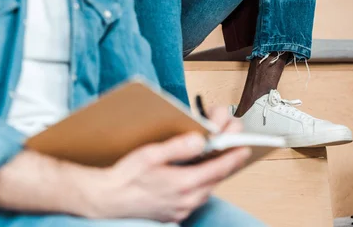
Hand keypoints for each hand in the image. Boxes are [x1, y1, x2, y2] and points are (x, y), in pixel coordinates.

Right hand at [89, 126, 249, 222]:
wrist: (107, 200)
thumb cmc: (125, 176)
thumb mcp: (151, 154)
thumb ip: (178, 147)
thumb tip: (201, 140)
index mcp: (183, 183)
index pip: (218, 168)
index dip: (234, 156)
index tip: (245, 147)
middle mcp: (186, 199)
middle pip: (216, 179)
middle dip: (228, 161)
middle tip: (237, 146)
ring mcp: (181, 209)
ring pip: (207, 189)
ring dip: (216, 172)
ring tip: (222, 157)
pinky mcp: (174, 213)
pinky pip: (197, 196)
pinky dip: (204, 183)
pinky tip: (200, 174)